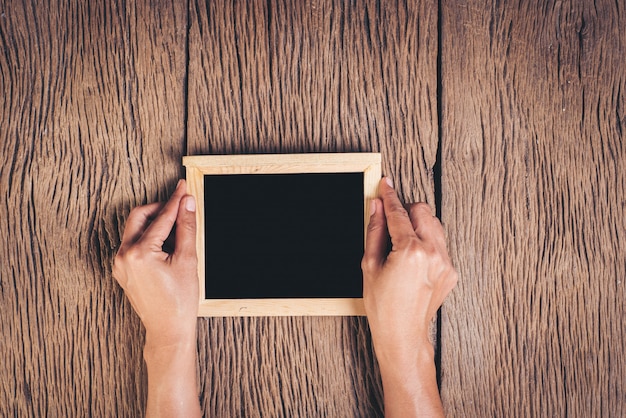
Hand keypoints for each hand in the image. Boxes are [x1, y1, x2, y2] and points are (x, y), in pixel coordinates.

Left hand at [113, 179, 198, 347]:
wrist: (168, 329)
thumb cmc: (179, 300)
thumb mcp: (188, 260)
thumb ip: (186, 227)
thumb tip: (187, 203)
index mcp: (140, 253)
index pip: (161, 217)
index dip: (175, 200)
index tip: (183, 187)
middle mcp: (124, 256)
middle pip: (139, 216)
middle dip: (159, 209)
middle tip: (178, 206)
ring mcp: (120, 264)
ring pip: (134, 229)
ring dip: (153, 223)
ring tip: (175, 229)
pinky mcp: (121, 270)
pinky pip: (132, 244)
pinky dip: (147, 237)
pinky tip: (164, 245)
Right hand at [362, 177, 456, 416]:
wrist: (403, 335)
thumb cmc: (383, 306)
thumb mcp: (369, 265)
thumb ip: (374, 230)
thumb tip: (375, 207)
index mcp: (410, 251)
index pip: (399, 213)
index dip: (389, 196)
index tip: (386, 184)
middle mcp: (433, 253)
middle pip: (423, 211)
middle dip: (406, 211)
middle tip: (391, 222)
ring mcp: (445, 262)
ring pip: (435, 225)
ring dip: (418, 225)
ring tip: (401, 244)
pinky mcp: (451, 271)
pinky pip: (440, 244)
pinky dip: (427, 243)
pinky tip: (412, 259)